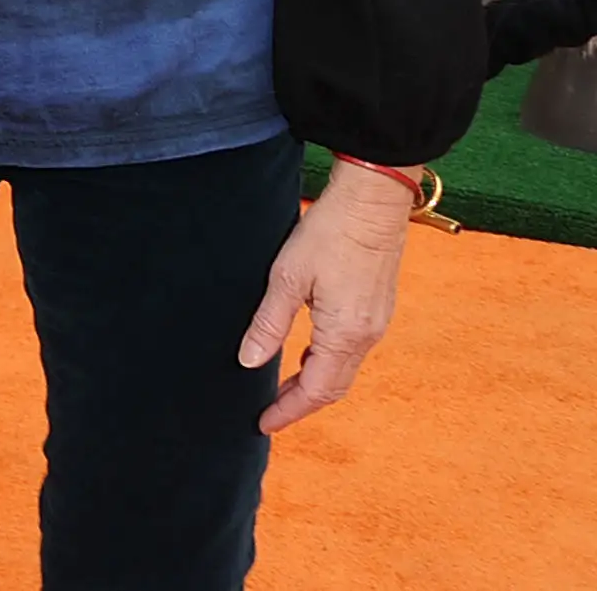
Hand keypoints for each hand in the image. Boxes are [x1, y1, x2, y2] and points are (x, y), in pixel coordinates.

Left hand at [239, 162, 413, 430]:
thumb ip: (269, 324)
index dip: (289, 410)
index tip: (264, 424)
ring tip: (281, 386)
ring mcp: (377, 322)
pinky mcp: (377, 306)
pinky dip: (327, 360)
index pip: (317, 390)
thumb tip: (249, 362)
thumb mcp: (287, 278)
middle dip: (302, 402)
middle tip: (269, 412)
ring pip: (344, 368)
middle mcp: (367, 335)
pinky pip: (352, 348)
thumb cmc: (329, 234)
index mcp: (345, 334)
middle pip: (334, 386)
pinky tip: (306, 352)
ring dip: (314, 381)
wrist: (373, 202)